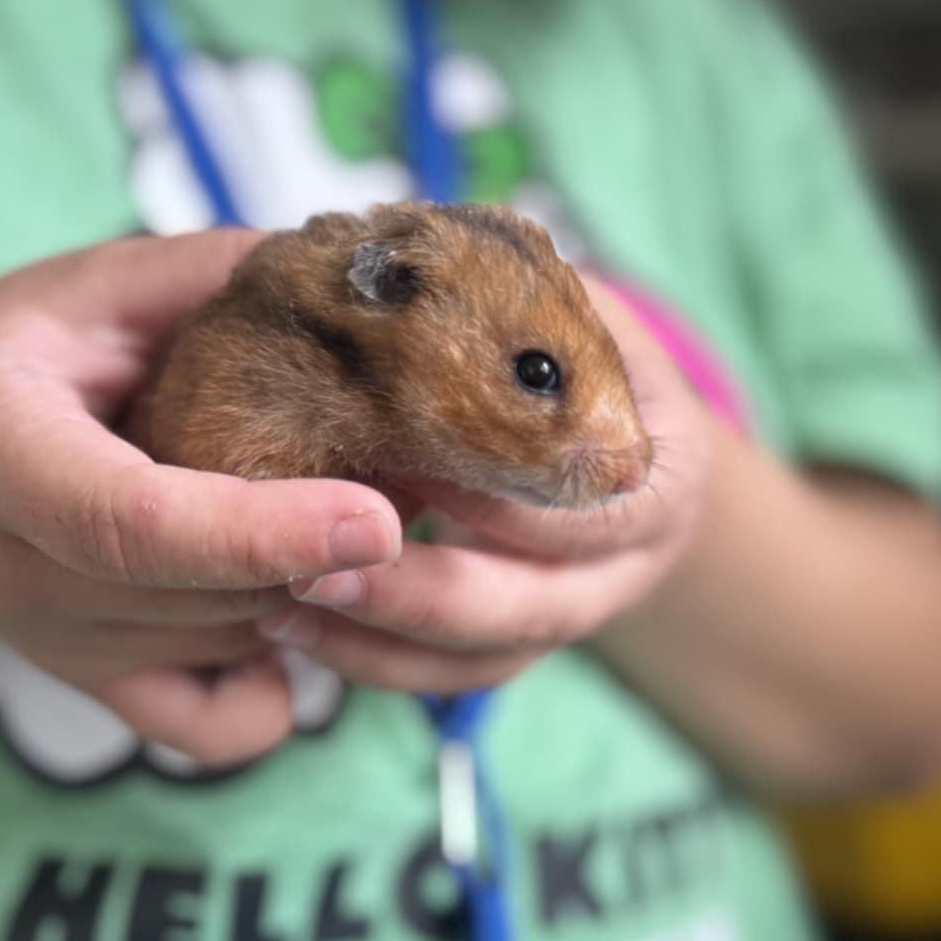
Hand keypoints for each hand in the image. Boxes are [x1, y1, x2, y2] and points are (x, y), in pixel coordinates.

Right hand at [0, 231, 403, 765]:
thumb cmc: (7, 358)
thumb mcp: (86, 287)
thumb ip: (208, 280)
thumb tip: (359, 284)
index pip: (133, 520)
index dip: (260, 529)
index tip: (379, 518)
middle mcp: (19, 572)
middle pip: (208, 591)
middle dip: (326, 543)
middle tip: (417, 469)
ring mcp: (60, 647)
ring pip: (236, 642)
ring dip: (317, 584)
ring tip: (348, 502)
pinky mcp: (98, 691)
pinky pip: (221, 727)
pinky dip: (280, 679)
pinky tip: (291, 600)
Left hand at [255, 276, 714, 692]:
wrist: (610, 435)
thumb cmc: (576, 353)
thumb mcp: (576, 314)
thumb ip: (522, 307)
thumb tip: (412, 263)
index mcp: (661, 478)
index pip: (576, 509)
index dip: (491, 496)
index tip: (397, 468)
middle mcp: (628, 567)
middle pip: (528, 609)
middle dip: (418, 592)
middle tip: (313, 564)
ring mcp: (567, 616)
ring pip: (478, 661)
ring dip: (376, 643)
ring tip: (279, 604)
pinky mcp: (508, 647)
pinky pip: (441, 678)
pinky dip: (368, 662)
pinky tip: (290, 626)